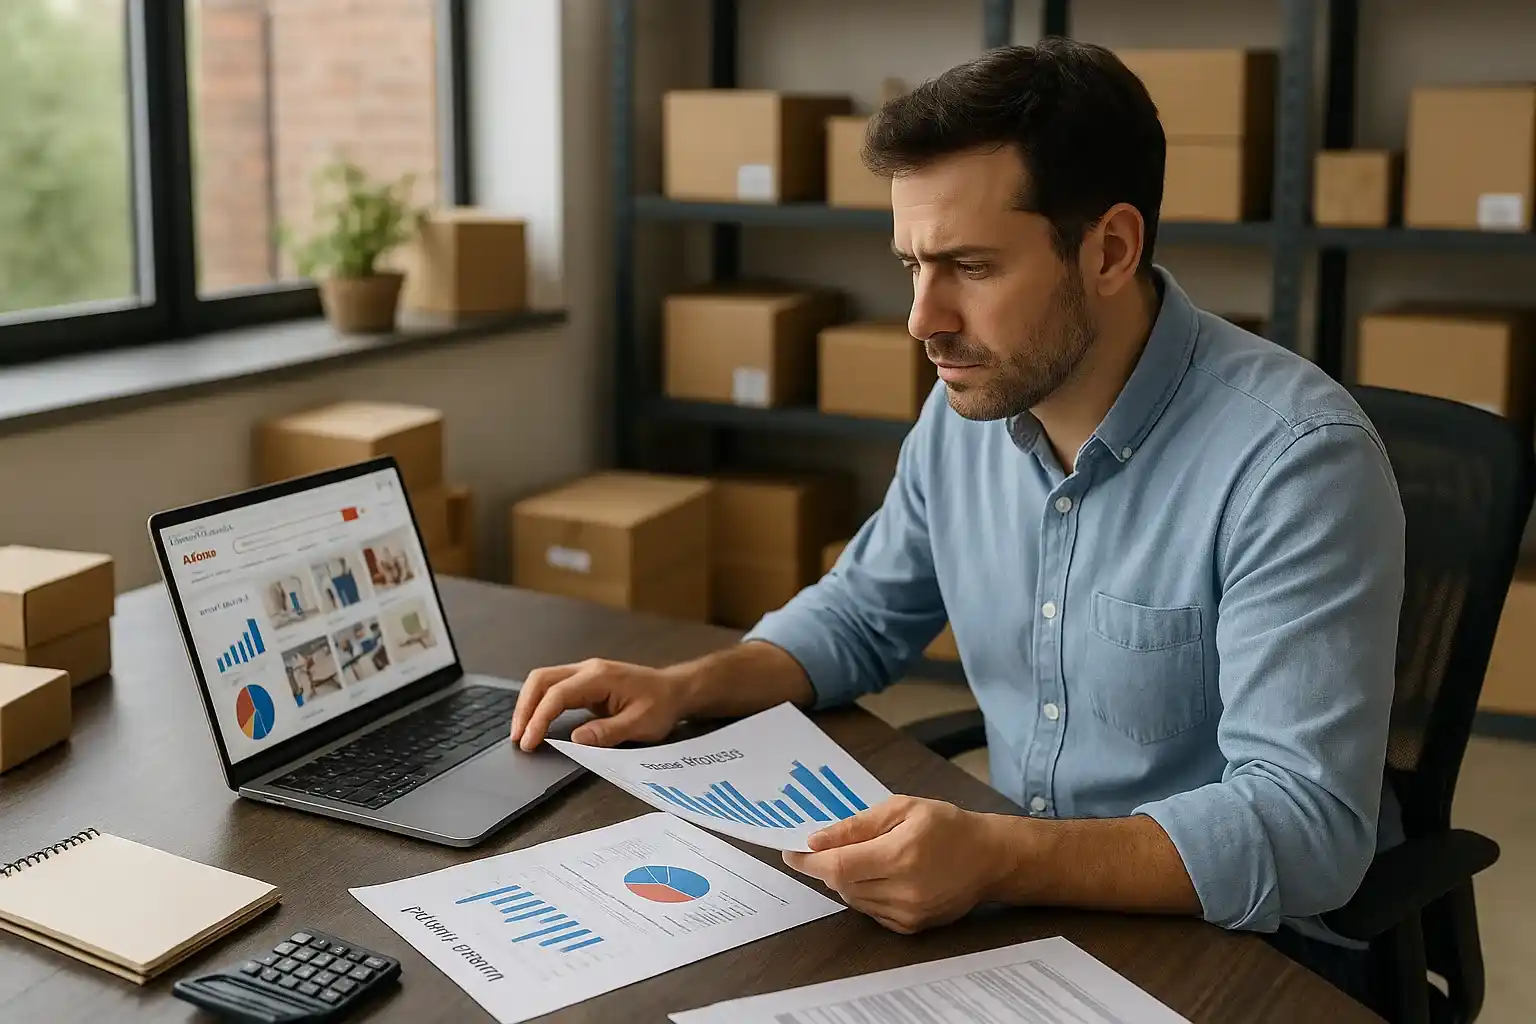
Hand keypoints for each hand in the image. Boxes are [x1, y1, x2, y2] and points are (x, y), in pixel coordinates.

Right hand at [509, 658, 689, 750]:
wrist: (675, 690)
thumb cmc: (661, 705)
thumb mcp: (640, 724)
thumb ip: (608, 732)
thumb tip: (576, 740)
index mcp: (599, 677)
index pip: (558, 695)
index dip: (539, 719)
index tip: (529, 742)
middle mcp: (588, 669)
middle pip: (541, 679)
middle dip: (524, 708)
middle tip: (518, 738)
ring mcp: (585, 673)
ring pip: (544, 681)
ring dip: (529, 704)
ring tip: (521, 732)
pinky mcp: (585, 682)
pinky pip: (554, 687)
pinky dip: (539, 703)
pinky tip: (535, 722)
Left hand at [781, 796, 1015, 933]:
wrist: (988, 858)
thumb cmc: (946, 826)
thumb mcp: (902, 808)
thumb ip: (857, 826)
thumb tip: (817, 840)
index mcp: (901, 855)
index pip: (838, 865)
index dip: (809, 860)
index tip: (790, 851)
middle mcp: (904, 890)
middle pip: (841, 883)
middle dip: (826, 866)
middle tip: (825, 848)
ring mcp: (908, 913)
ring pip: (852, 899)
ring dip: (845, 879)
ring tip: (865, 857)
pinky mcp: (911, 927)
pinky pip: (870, 911)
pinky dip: (863, 893)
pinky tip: (881, 875)